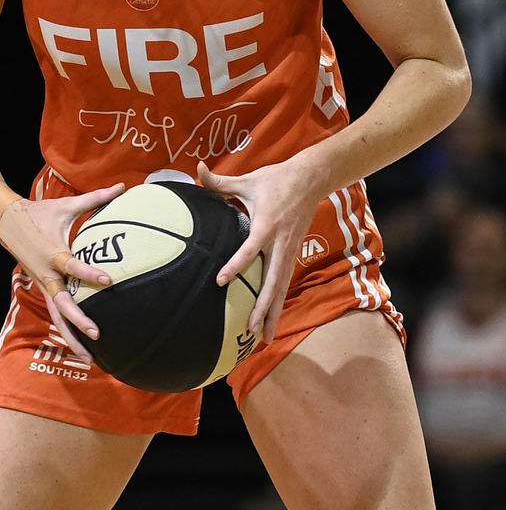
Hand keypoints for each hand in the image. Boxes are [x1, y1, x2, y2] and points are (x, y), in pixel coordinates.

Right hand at [0, 184, 124, 360]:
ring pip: (57, 316)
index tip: (109, 281)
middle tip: (98, 334)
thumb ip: (96, 199)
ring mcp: (44, 284)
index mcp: (53, 253)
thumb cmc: (40, 213)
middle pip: (62, 304)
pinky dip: (67, 329)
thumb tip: (123, 186)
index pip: (73, 266)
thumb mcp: (67, 205)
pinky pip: (56, 313)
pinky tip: (81, 345)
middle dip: (79, 320)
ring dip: (72, 336)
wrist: (6, 222)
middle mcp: (47, 274)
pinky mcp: (44, 289)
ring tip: (90, 357)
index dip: (89, 275)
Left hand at [197, 159, 320, 342]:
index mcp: (267, 224)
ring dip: (273, 313)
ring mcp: (290, 250)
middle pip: (272, 280)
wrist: (312, 178)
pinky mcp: (293, 253)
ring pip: (281, 287)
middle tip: (250, 329)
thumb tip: (197, 169)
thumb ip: (220, 181)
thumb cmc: (276, 179)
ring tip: (264, 339)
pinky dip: (279, 303)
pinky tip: (272, 322)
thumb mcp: (248, 179)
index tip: (220, 281)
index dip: (236, 265)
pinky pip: (285, 282)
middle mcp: (280, 242)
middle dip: (263, 307)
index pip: (250, 249)